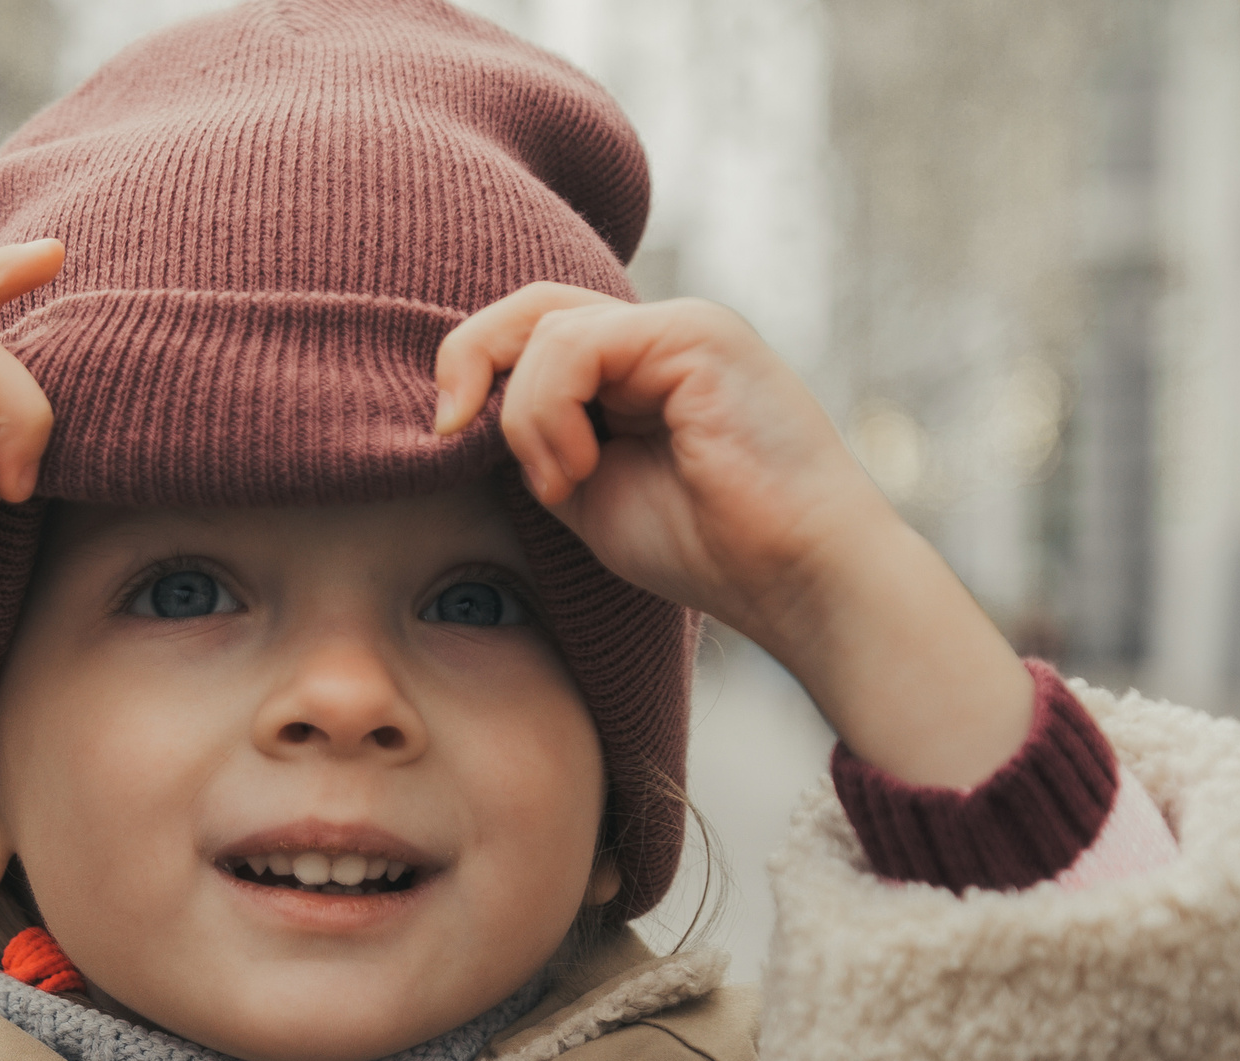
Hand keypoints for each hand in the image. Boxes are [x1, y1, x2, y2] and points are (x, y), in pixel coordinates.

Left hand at [435, 285, 1035, 788]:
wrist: (795, 577)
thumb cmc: (706, 549)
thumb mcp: (586, 492)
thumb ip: (535, 441)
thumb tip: (463, 411)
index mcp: (639, 367)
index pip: (535, 328)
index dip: (474, 366)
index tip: (444, 435)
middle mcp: (661, 334)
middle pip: (532, 303)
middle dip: (469, 356)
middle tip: (447, 426)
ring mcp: (682, 328)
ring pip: (547, 329)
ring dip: (526, 417)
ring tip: (563, 484)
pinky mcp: (696, 336)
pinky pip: (578, 344)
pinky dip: (551, 410)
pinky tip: (579, 470)